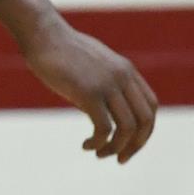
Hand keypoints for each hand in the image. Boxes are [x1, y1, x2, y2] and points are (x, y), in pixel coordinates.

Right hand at [19, 21, 158, 162]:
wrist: (43, 35)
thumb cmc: (62, 53)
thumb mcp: (93, 69)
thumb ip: (105, 90)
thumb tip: (106, 121)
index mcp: (128, 72)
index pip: (151, 107)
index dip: (145, 131)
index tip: (129, 146)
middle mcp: (124, 77)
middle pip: (146, 120)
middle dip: (136, 145)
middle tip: (120, 159)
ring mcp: (108, 84)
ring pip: (128, 127)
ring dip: (116, 148)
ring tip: (99, 154)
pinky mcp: (89, 92)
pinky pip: (105, 127)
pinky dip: (99, 142)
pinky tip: (87, 145)